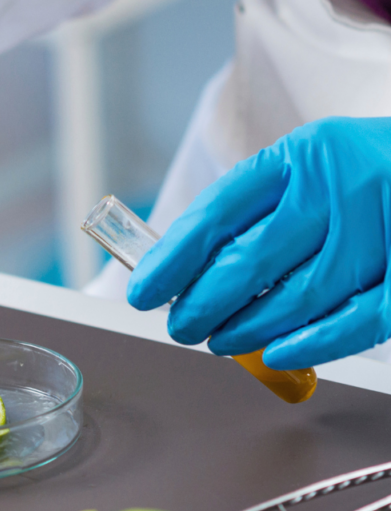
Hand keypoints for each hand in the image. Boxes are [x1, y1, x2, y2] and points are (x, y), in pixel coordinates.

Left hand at [128, 117, 390, 369]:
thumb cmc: (363, 174)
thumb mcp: (307, 169)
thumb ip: (256, 212)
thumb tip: (182, 272)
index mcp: (299, 155)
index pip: (217, 213)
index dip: (172, 260)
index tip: (143, 292)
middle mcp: (340, 184)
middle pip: (251, 260)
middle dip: (203, 305)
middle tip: (182, 326)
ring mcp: (383, 224)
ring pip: (300, 297)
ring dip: (249, 330)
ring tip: (222, 341)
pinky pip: (361, 320)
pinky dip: (313, 345)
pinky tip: (277, 355)